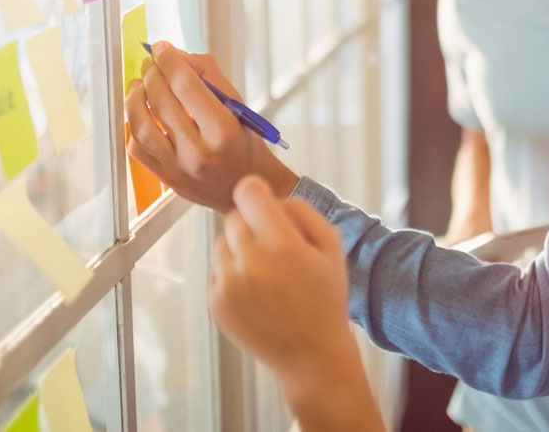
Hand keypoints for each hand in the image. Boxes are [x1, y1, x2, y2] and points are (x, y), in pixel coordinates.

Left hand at [124, 41, 298, 212]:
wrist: (244, 186)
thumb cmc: (243, 144)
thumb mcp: (237, 105)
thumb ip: (208, 75)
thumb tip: (176, 56)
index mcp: (223, 131)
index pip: (186, 85)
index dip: (169, 60)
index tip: (162, 48)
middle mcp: (199, 153)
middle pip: (162, 102)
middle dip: (151, 74)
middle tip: (151, 64)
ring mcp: (179, 169)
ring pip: (141, 127)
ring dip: (134, 99)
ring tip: (138, 85)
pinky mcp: (165, 179)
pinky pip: (137, 149)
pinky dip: (133, 127)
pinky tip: (141, 114)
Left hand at [208, 177, 355, 384]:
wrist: (311, 355)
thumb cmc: (325, 299)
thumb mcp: (332, 246)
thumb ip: (302, 211)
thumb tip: (272, 198)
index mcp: (281, 244)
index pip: (248, 192)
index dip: (256, 191)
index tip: (263, 202)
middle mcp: (249, 262)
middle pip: (233, 217)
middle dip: (252, 225)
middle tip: (274, 248)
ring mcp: (228, 285)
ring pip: (221, 243)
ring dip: (239, 251)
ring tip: (266, 274)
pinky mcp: (216, 303)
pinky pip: (217, 271)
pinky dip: (232, 276)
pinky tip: (256, 293)